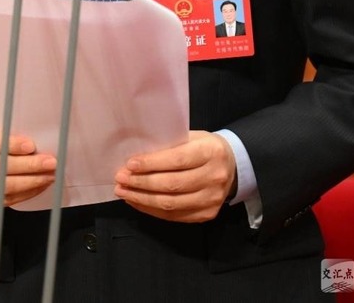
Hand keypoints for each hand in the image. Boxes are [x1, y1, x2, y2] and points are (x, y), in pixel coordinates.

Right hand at [0, 120, 56, 211]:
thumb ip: (6, 131)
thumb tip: (38, 138)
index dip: (10, 145)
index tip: (31, 146)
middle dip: (28, 165)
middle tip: (50, 163)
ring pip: (1, 187)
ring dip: (30, 182)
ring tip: (48, 176)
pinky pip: (2, 201)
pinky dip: (24, 194)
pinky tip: (37, 186)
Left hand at [114, 130, 235, 222]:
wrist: (233, 165)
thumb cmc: (206, 147)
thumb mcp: (193, 137)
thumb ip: (170, 145)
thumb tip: (138, 155)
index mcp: (210, 152)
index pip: (177, 160)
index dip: (151, 164)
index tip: (130, 164)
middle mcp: (213, 178)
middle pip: (172, 185)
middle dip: (141, 183)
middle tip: (120, 179)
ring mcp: (211, 200)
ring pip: (171, 204)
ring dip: (142, 199)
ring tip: (123, 192)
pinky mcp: (207, 215)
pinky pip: (174, 216)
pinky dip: (152, 210)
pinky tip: (138, 201)